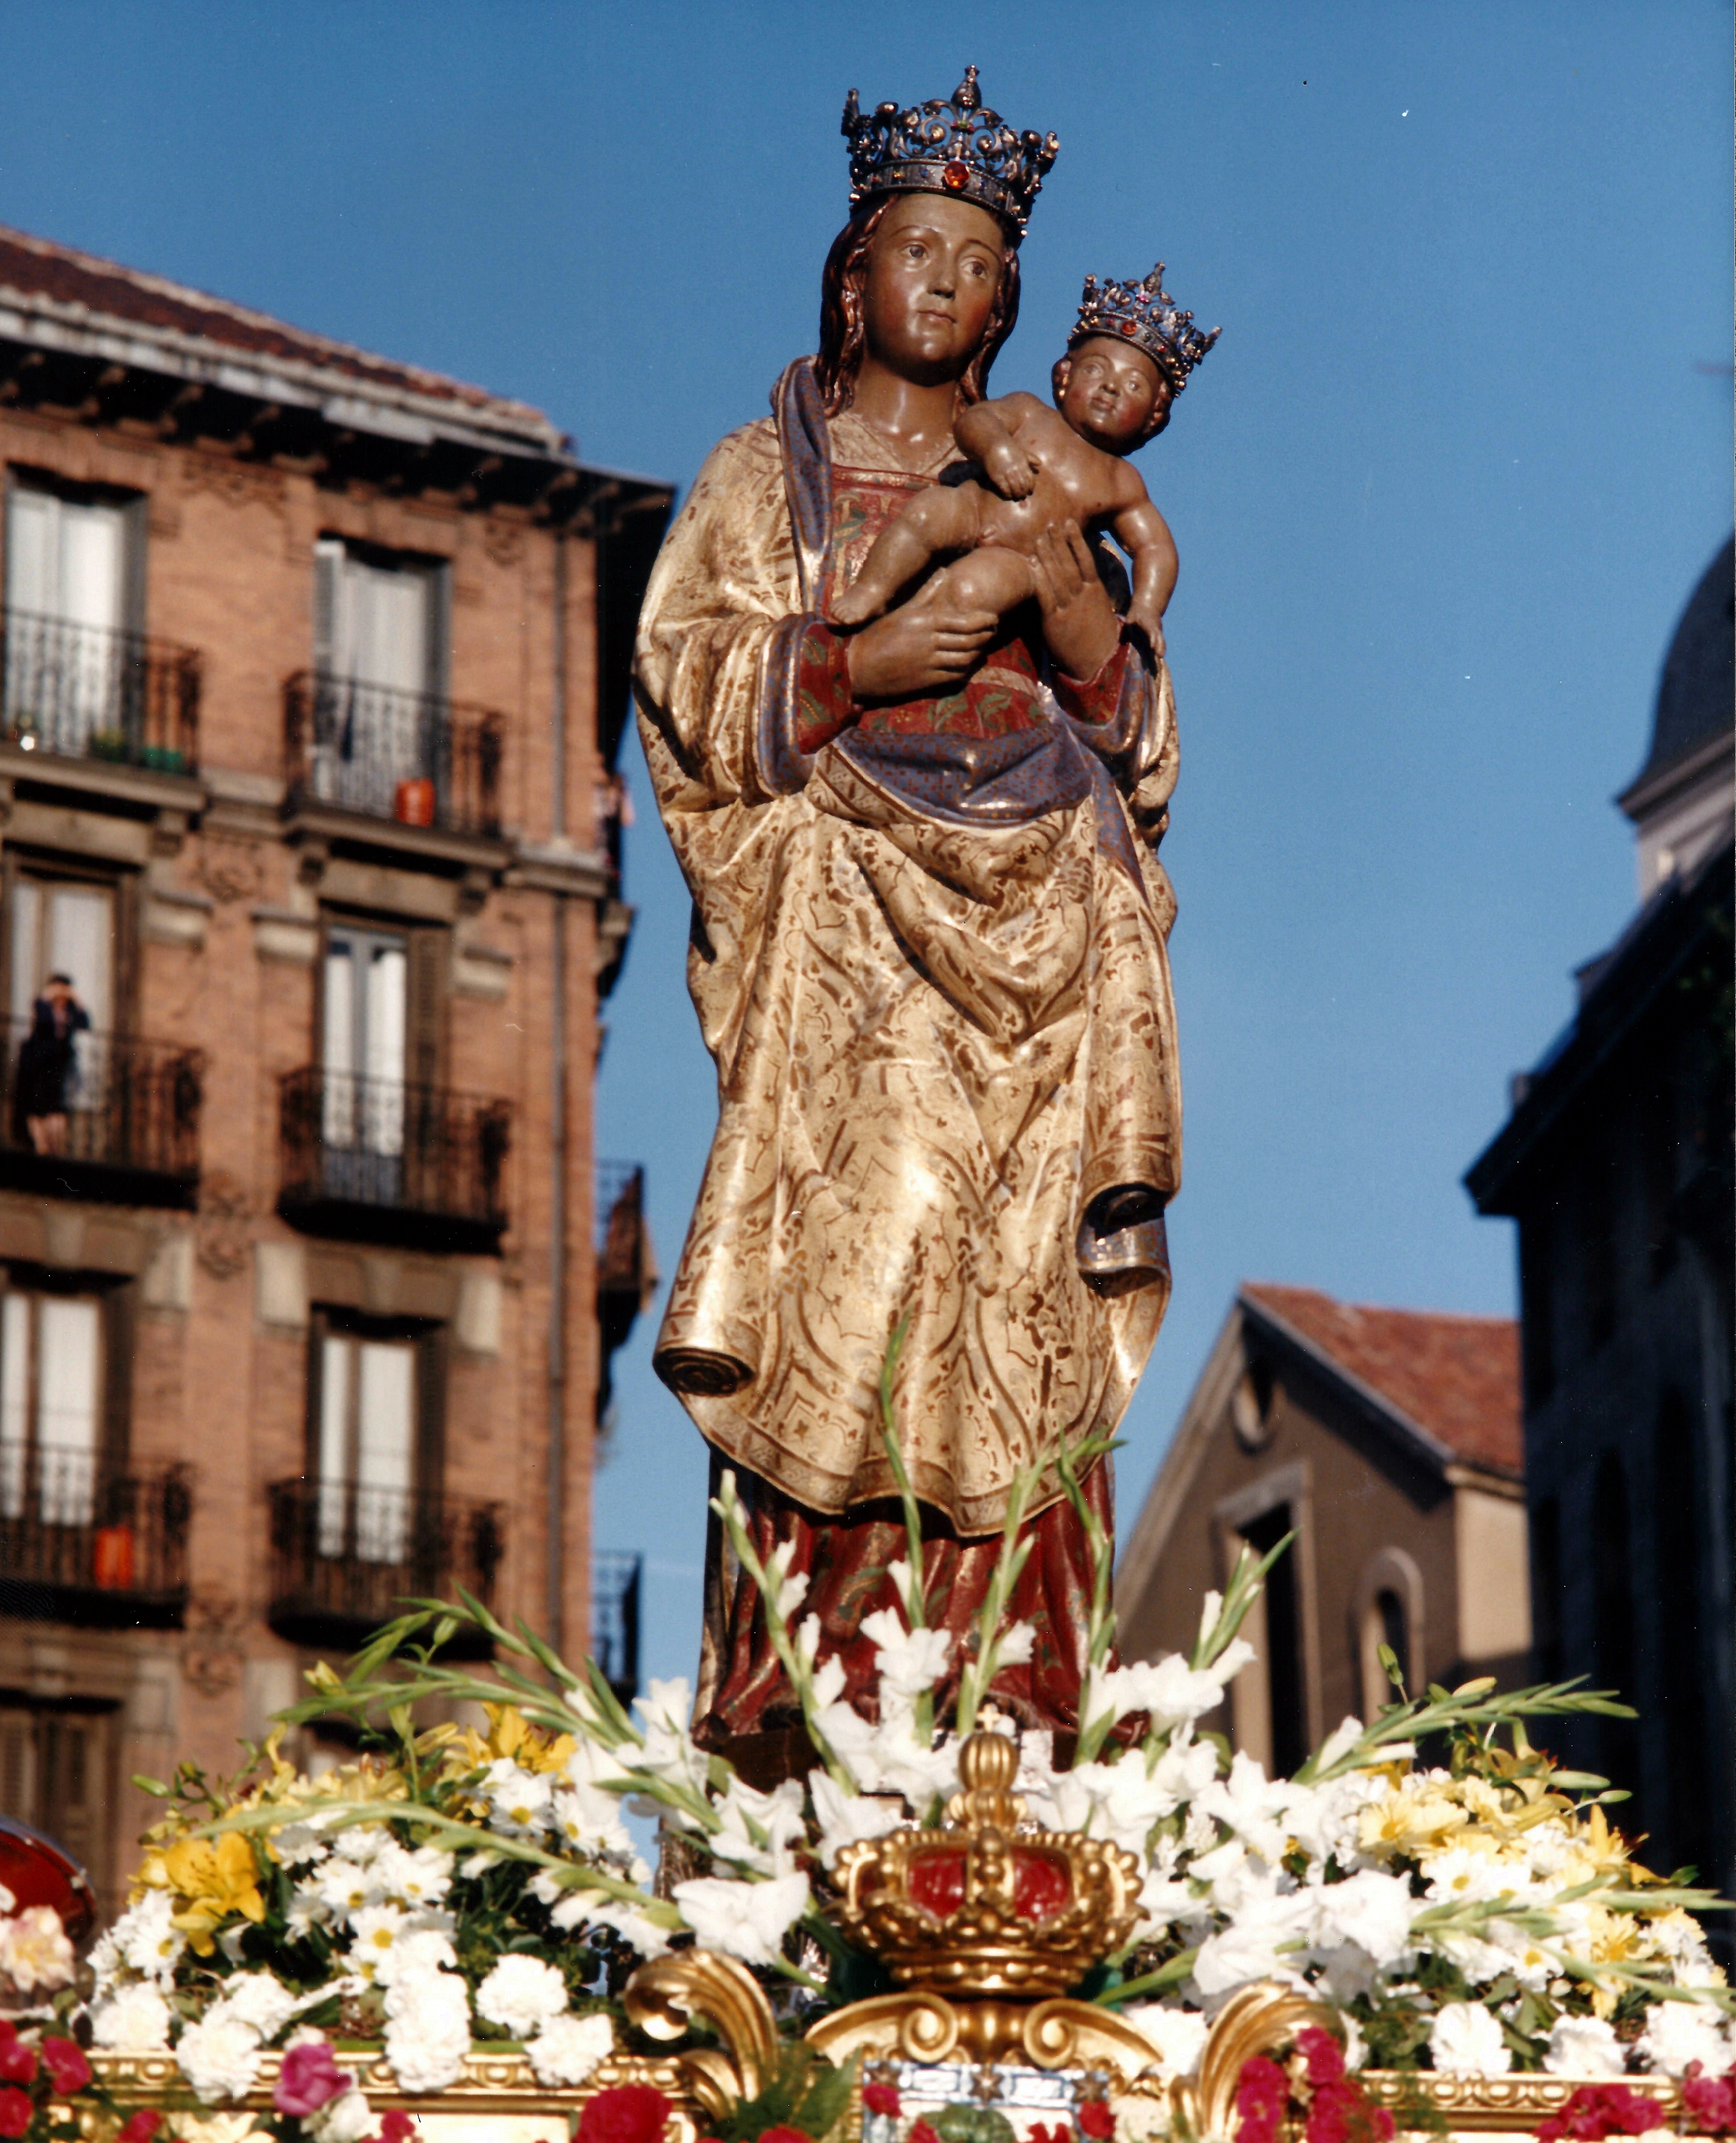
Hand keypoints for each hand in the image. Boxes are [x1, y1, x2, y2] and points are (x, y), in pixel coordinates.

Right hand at [845, 582, 996, 699]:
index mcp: (927, 621)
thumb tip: (943, 571)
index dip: (984, 621)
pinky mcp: (926, 681)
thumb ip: (925, 593)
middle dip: (986, 636)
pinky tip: (968, 666)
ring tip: (983, 648)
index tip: (993, 618)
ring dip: (978, 654)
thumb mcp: (902, 610)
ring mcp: (930, 662)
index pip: (966, 621)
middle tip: (993, 632)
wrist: (857, 666)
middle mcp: (931, 641)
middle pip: (970, 640)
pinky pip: (955, 676)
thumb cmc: (878, 634)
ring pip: (965, 659)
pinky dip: (966, 671)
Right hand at [984, 437, 1037, 499]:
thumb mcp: (1022, 451)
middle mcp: (1016, 470)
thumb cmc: (1008, 447)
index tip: (1030, 491)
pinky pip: (1004, 488)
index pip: (1030, 479)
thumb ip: (1031, 458)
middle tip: (1023, 497)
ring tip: (1017, 497)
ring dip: (1017, 494)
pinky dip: (1007, 493)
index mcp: (1023, 464)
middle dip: (1024, 492)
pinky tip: (1008, 495)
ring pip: (1015, 488)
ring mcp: (1007, 473)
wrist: (994, 444)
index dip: (1031, 487)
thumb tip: (1040, 463)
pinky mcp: (997, 477)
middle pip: (1023, 485)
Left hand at [1031, 521, 1118, 679]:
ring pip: (1057, 575)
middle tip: (1049, 521)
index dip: (1076, 540)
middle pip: (1069, 562)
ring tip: (1039, 536)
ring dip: (1047, 554)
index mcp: (1096, 591)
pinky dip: (1038, 577)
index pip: (1085, 559)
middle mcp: (1083, 595)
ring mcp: (1069, 607)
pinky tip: (1032, 563)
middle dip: (1059, 541)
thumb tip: (1082, 577)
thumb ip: (1089, 592)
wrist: (1099, 663)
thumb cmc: (1097, 636)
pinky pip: (1045, 595)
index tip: (1068, 522)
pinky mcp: (1054, 621)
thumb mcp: (1098, 609)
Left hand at [1125, 598, 1166, 660]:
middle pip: (1159, 639)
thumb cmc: (1137, 613)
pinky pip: (1159, 646)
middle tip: (1160, 656)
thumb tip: (1128, 622)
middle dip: (1160, 647)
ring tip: (1160, 662)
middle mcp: (1155, 630)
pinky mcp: (1156, 638)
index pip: (1152, 632)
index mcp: (1149, 624)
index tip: (1152, 646)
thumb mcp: (1132, 613)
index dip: (1153, 638)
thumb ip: (1130, 618)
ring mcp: (1157, 634)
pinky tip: (1158, 663)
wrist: (1147, 608)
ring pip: (1161, 643)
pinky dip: (1160, 652)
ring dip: (1161, 651)